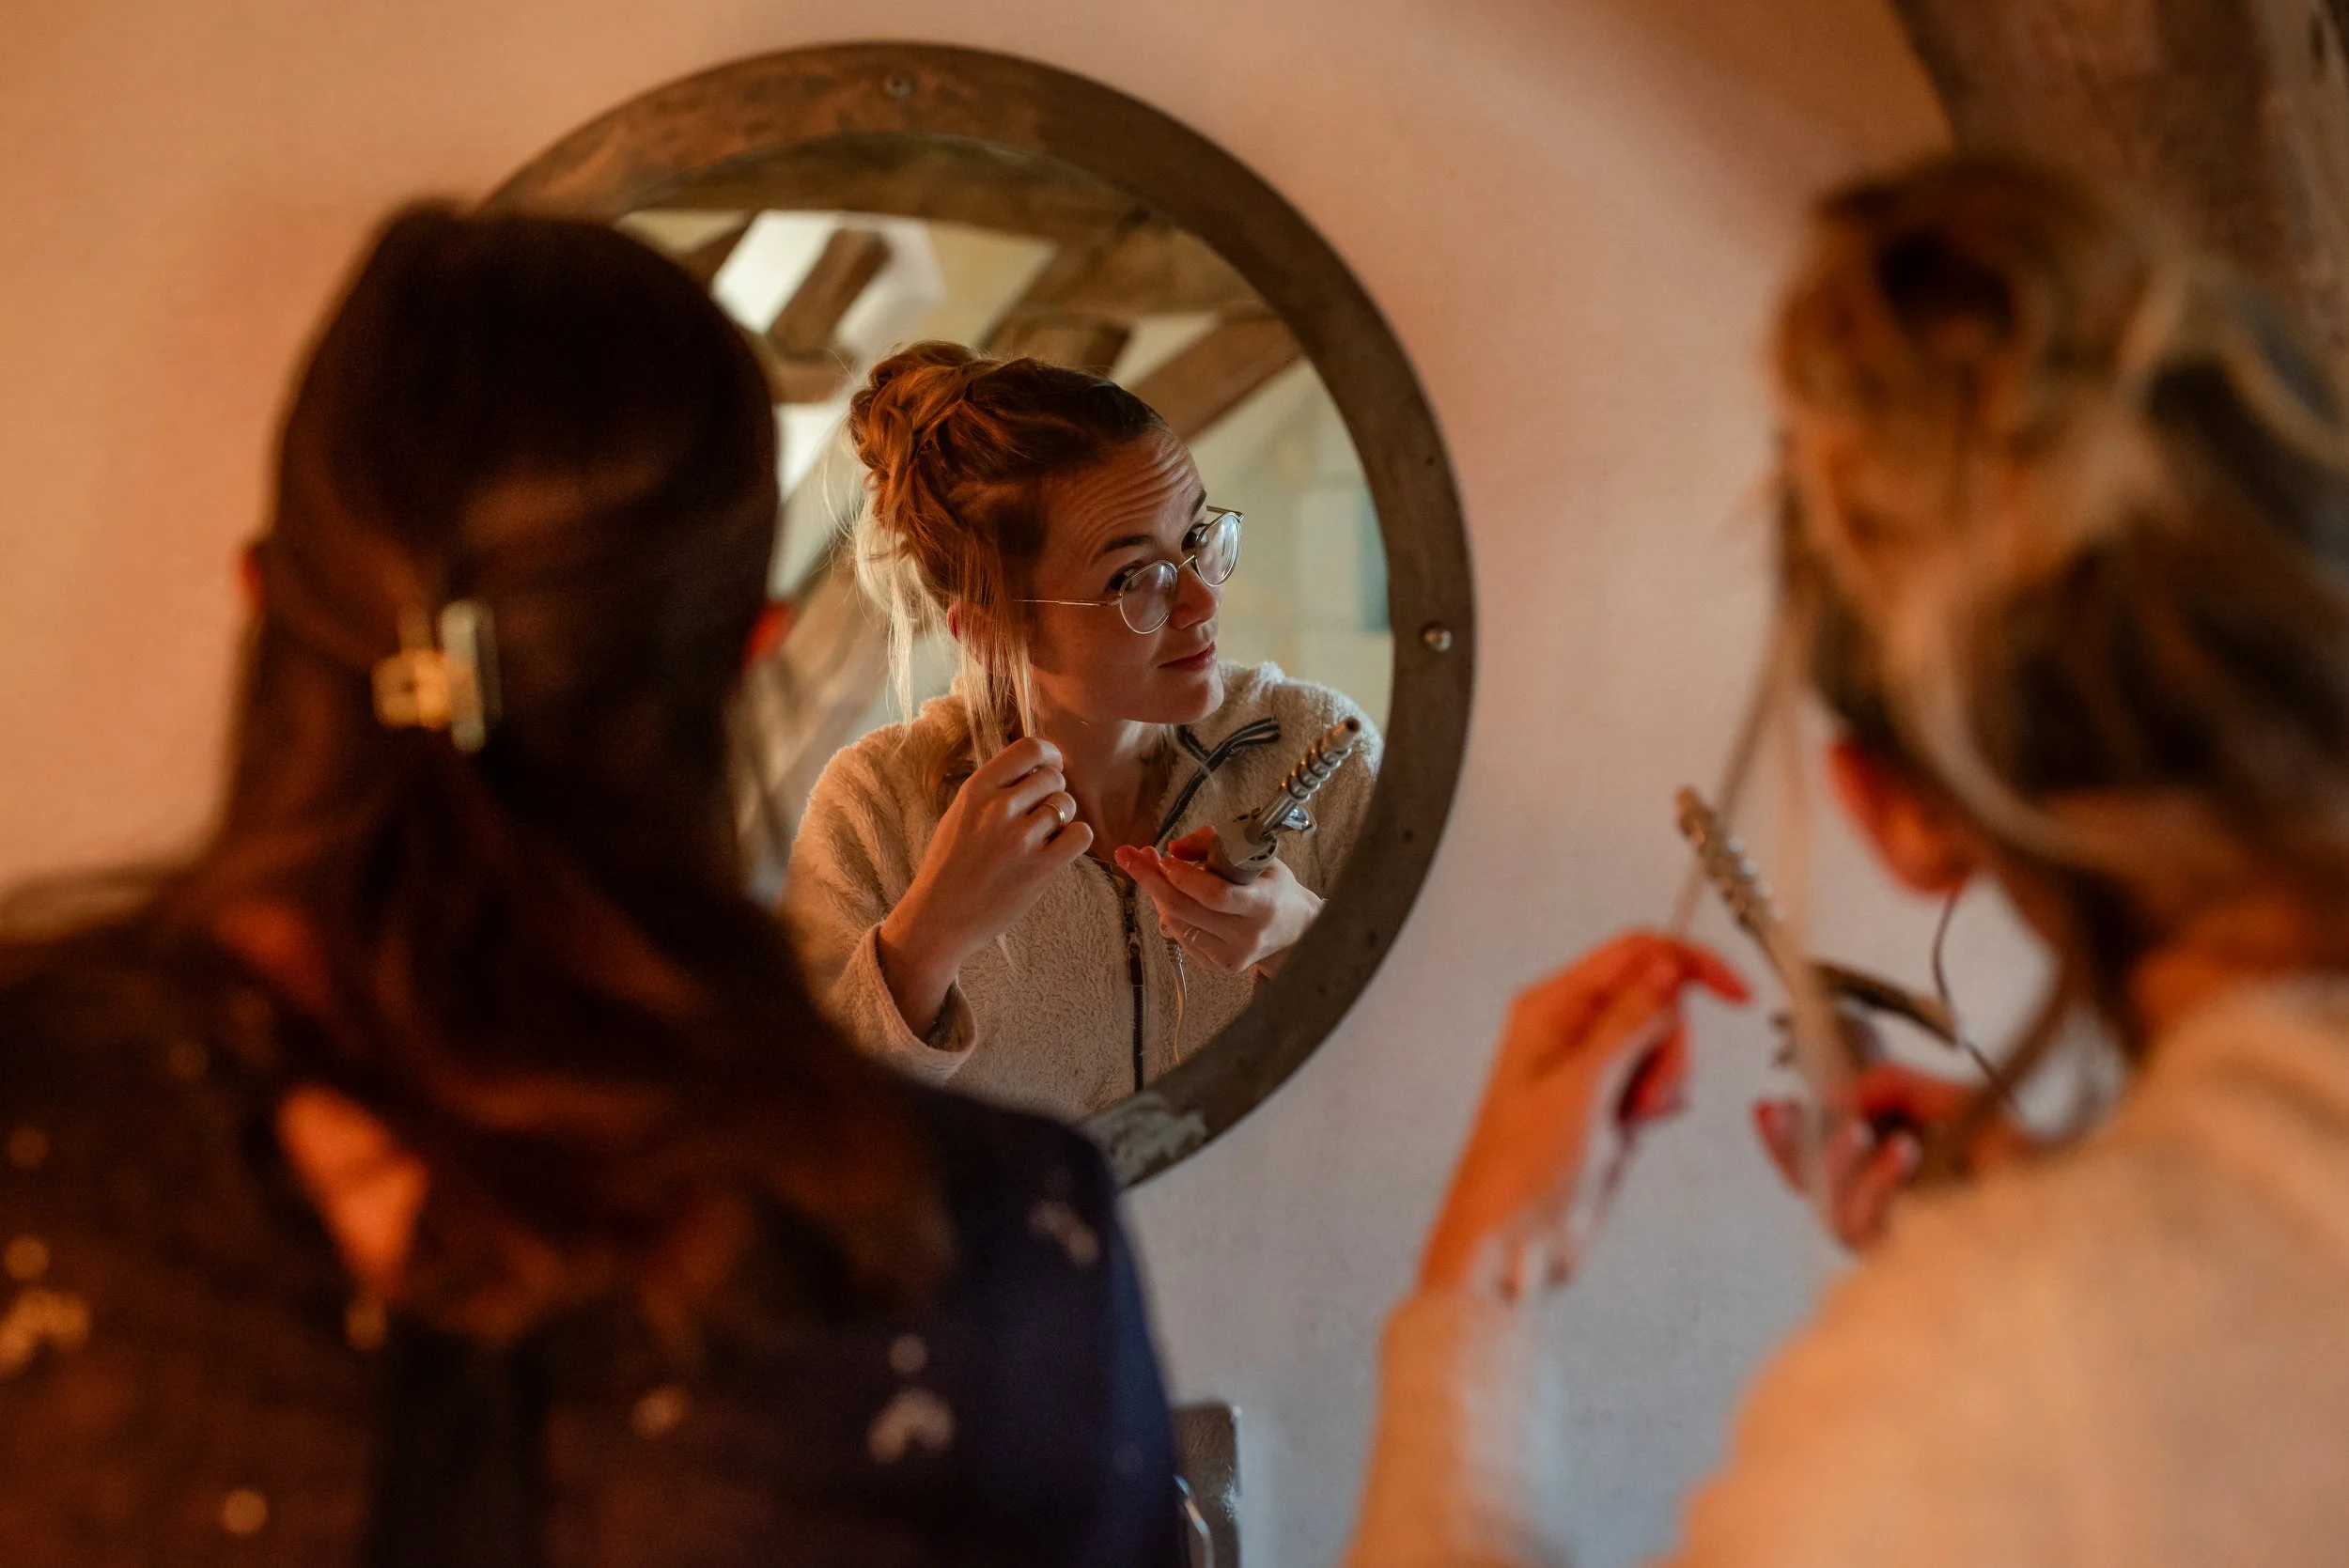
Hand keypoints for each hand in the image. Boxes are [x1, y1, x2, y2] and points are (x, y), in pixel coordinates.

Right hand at [878, 737, 1093, 1035]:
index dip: (1048, 755)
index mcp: (976, 789)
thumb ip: (994, 788)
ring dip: (1061, 819)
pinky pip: (1081, 834)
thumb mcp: (960, 813)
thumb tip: (1038, 763)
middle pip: (1053, 777)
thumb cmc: (950, 865)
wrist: (939, 918)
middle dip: (1053, 791)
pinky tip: (1056, 849)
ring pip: (1067, 805)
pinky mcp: (1041, 868)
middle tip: (1040, 814)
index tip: (1050, 766)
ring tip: (1040, 838)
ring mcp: (1021, 838)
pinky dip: (1074, 839)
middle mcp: (999, 808)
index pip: (1029, 749)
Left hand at [1112, 825, 1321, 975]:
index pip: (1216, 895)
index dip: (1184, 877)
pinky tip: (1169, 892)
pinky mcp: (1217, 964)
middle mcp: (1246, 936)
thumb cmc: (1274, 888)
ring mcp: (1230, 955)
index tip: (1163, 857)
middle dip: (1152, 880)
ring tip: (1149, 867)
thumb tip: (1174, 849)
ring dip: (1156, 894)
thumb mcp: (1257, 857)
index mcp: (1263, 905)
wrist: (1295, 931)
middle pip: (1186, 910)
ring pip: (1177, 923)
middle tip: (1130, 856)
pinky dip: (1169, 911)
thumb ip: (1217, 845)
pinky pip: (1181, 935)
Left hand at [1420, 932, 1747, 1293]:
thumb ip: (1630, 1022)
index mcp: (1550, 1008)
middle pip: (1660, 998)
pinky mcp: (1613, 1103)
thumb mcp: (1582, 1086)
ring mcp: (1595, 1068)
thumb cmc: (1518, 1171)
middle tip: (1647, 1089)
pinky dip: (1663, 1099)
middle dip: (1671, 1042)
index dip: (1689, 965)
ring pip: (1665, 1041)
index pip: (1635, 953)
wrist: (1512, 1243)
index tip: (1733, 990)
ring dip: (1668, 1077)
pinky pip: (1661, 1079)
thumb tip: (1666, 968)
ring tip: (1634, 1115)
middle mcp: (1571, 1030)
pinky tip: (1637, 1127)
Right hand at [1754, 1060, 2031, 1249]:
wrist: (2076, 1191)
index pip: (1817, 1170)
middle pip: (1815, 1196)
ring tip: (1865, 1128)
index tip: (1767, 1107)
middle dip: (1807, 1149)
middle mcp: (1890, 1218)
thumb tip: (1840, 1093)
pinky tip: (1903, 1151)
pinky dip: (1880, 1183)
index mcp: (1891, 1184)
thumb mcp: (1950, 1100)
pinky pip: (1873, 1227)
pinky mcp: (1914, 1260)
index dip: (1784, 1142)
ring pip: (1836, 1213)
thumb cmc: (2025, 1155)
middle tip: (1829, 1112)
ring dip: (1844, 1165)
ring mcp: (1901, 1244)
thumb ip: (1892, 1086)